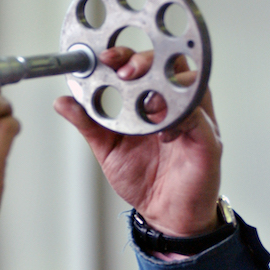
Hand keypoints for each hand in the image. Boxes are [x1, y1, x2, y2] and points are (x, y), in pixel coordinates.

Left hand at [54, 47, 222, 236]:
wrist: (165, 214)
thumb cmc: (143, 178)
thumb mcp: (107, 148)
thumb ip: (88, 123)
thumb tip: (62, 102)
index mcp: (152, 102)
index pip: (144, 65)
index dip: (126, 55)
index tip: (105, 58)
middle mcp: (175, 105)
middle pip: (169, 65)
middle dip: (144, 62)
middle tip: (125, 72)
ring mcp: (194, 121)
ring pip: (190, 85)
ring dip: (163, 86)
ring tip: (144, 100)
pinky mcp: (207, 142)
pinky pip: (199, 119)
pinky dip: (180, 118)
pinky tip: (162, 130)